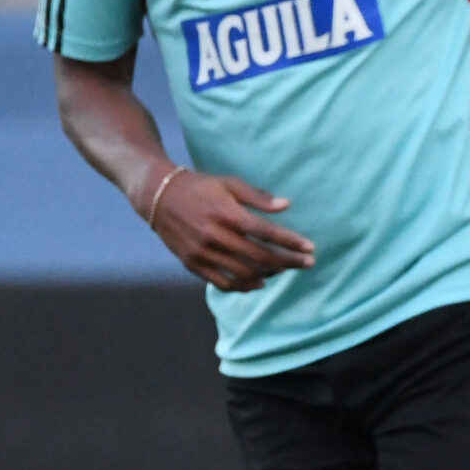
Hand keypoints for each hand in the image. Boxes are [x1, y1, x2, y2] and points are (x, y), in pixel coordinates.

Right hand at [149, 169, 315, 291]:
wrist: (158, 196)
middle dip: (288, 262)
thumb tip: (287, 206)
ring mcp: (203, 253)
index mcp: (227, 213)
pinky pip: (223, 283)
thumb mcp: (228, 183)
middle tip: (307, 264)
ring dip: (269, 275)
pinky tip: (259, 283)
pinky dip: (243, 286)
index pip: (267, 233)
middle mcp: (215, 235)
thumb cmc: (199, 186)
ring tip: (284, 270)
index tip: (310, 249)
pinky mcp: (193, 264)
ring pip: (244, 273)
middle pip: (260, 257)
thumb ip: (257, 197)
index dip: (291, 243)